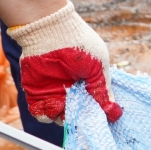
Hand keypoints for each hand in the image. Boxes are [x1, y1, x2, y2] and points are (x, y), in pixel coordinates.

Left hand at [7, 1, 120, 122]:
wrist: (50, 30)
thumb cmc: (79, 43)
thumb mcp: (99, 66)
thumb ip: (103, 89)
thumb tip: (114, 112)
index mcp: (87, 84)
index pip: (92, 106)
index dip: (96, 114)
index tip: (98, 119)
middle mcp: (70, 90)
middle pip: (76, 115)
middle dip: (79, 119)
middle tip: (80, 115)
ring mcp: (53, 92)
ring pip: (58, 117)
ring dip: (62, 117)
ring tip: (65, 106)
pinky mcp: (36, 93)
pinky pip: (40, 113)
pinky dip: (46, 114)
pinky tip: (53, 104)